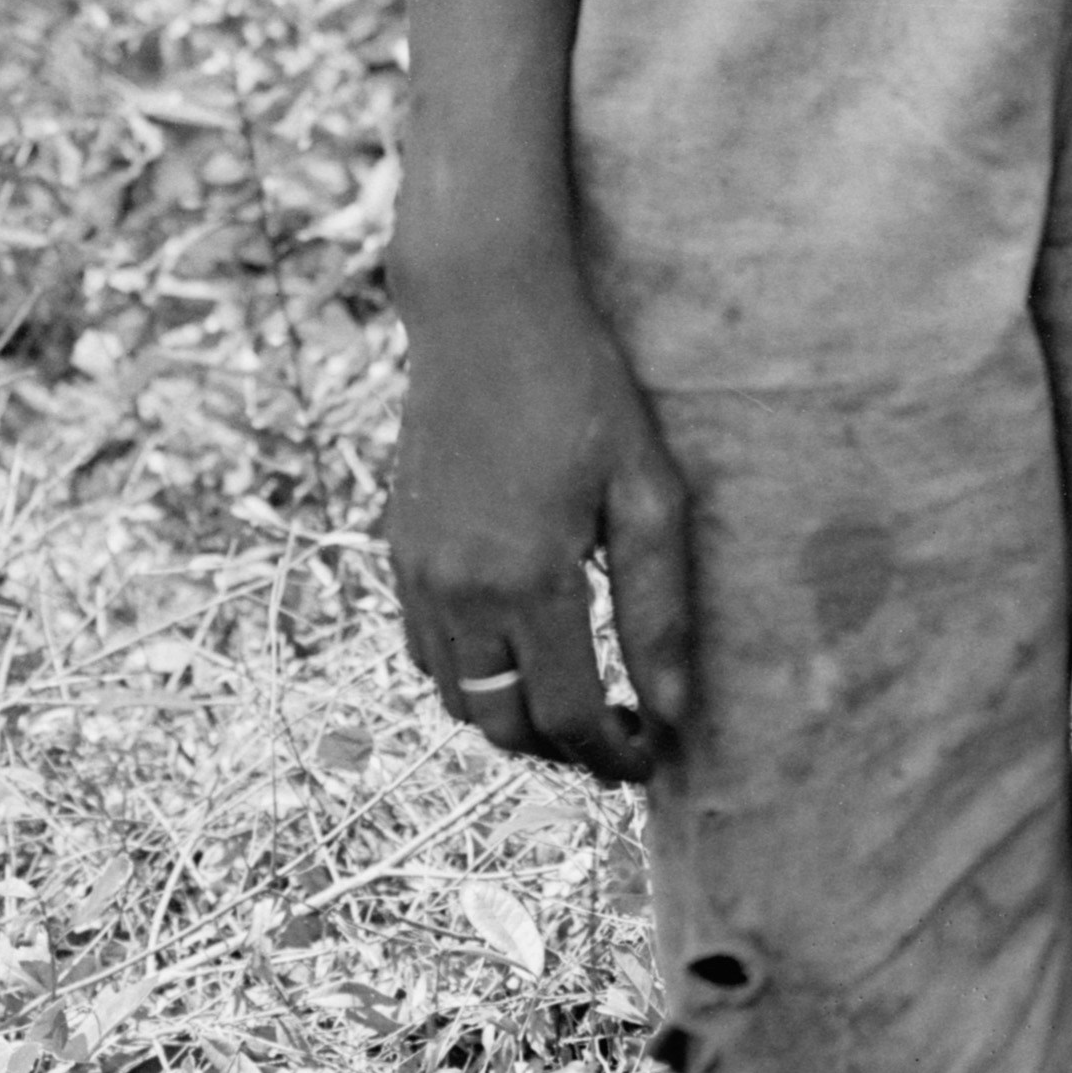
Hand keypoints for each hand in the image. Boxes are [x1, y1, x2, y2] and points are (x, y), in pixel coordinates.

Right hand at [385, 258, 696, 782]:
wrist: (483, 312)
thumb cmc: (583, 390)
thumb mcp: (646, 491)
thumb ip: (658, 609)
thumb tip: (673, 710)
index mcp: (529, 580)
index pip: (568, 717)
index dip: (613, 756)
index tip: (650, 759)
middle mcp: (460, 591)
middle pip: (505, 727)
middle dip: (563, 752)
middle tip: (616, 739)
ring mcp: (418, 574)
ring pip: (458, 701)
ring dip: (514, 719)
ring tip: (574, 699)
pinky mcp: (399, 552)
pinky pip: (425, 654)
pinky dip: (470, 678)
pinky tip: (519, 650)